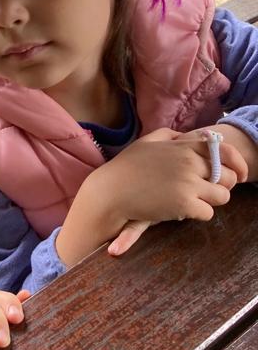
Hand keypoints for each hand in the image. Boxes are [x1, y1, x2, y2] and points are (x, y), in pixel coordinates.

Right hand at [58, 128, 240, 266]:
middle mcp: (190, 162)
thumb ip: (169, 136)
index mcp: (183, 146)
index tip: (238, 174)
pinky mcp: (184, 204)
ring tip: (194, 201)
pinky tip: (182, 210)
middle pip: (228, 176)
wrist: (110, 192)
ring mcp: (188, 183)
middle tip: (207, 190)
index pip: (225, 150)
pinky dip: (198, 214)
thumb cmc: (126, 168)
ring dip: (212, 201)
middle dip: (222, 185)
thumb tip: (187, 136)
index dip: (236, 163)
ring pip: (222, 196)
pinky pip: (208, 213)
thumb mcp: (146, 142)